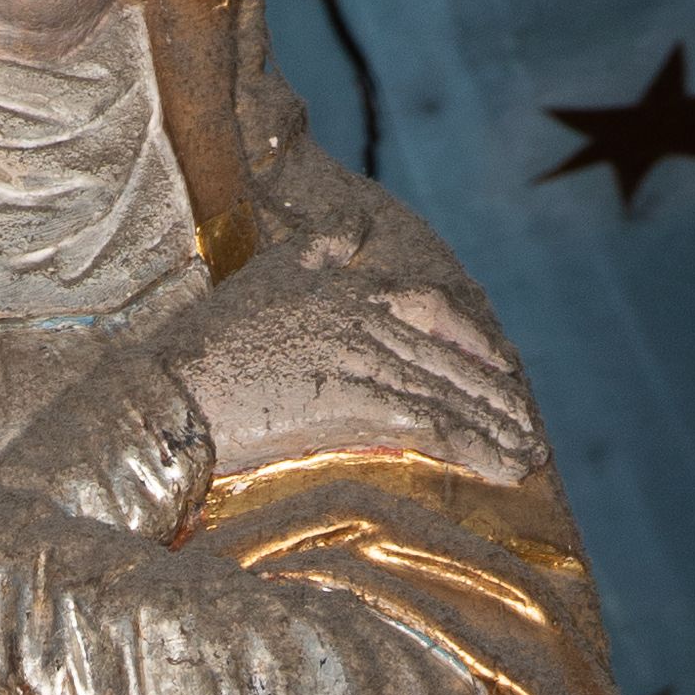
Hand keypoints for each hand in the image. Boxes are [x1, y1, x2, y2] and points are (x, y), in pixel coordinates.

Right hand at [190, 270, 544, 484]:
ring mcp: (360, 357)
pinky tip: (502, 468)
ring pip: (447, 390)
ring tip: (525, 453)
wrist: (168, 389)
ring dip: (494, 425)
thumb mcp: (265, 275)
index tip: (498, 366)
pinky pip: (431, 425)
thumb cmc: (206, 342)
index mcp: (345, 286)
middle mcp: (361, 316)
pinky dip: (475, 446)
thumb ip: (317, 250)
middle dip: (493, 392)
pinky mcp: (353, 402)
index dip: (470, 338)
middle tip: (526, 424)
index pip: (430, 307)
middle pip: (448, 355)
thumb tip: (354, 226)